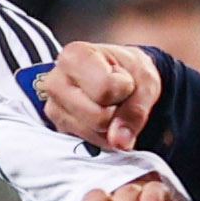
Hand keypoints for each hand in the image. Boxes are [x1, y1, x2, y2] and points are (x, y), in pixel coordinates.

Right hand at [39, 40, 163, 152]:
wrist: (122, 78)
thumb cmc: (130, 72)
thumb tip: (119, 141)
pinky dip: (102, 136)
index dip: (124, 89)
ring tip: (107, 105)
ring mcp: (54, 108)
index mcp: (74, 56)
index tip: (122, 78)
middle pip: (98, 117)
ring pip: (93, 134)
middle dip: (116, 111)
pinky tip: (100, 117)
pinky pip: (88, 144)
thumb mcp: (145, 82)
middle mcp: (55, 81)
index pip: (105, 89)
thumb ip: (136, 111)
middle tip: (116, 96)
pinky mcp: (59, 128)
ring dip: (110, 126)